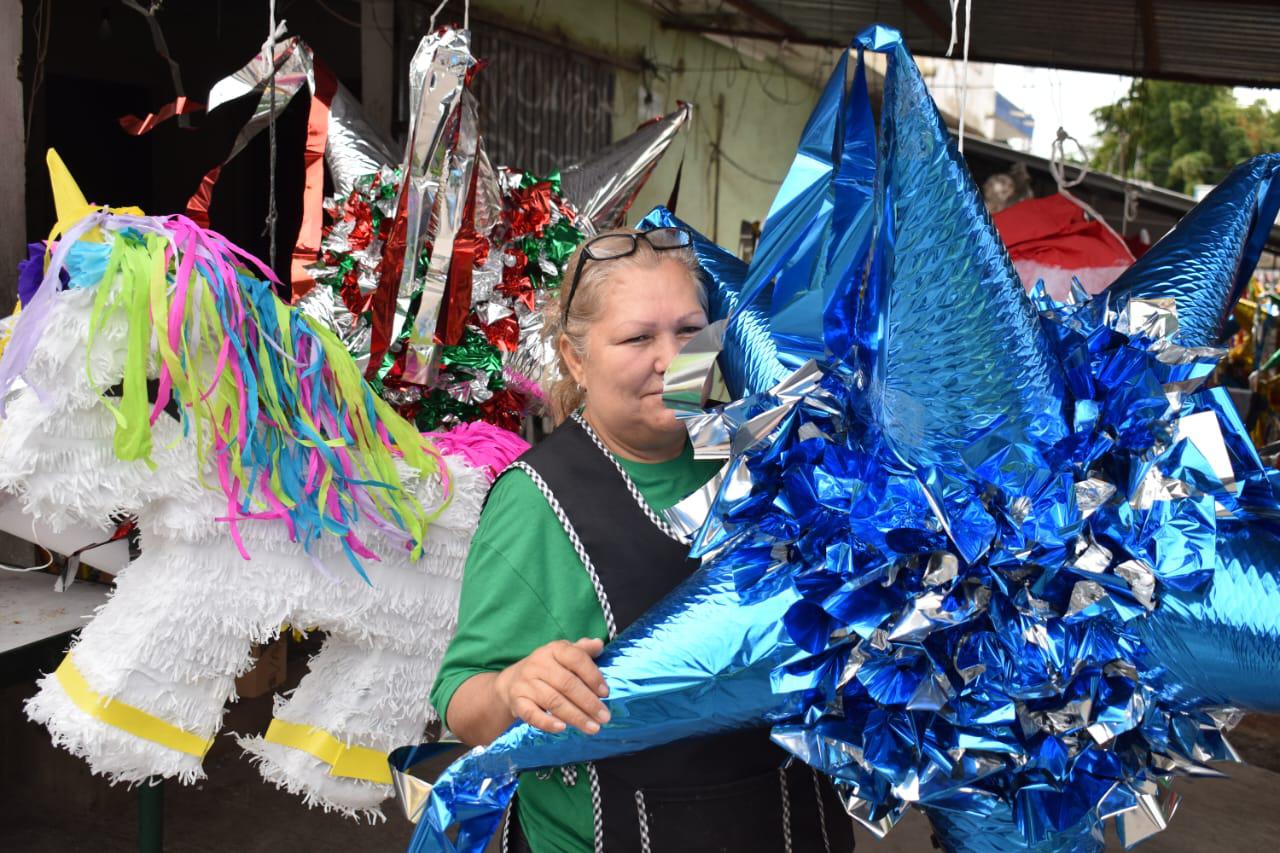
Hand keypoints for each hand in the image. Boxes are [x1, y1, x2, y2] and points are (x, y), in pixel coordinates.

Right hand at [494, 638, 609, 734]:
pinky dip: (547, 722)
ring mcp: (526, 683)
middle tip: (604, 717)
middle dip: (588, 702)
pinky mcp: (517, 701)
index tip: (606, 693)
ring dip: (575, 716)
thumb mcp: (563, 655)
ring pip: (553, 701)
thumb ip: (582, 650)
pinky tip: (562, 728)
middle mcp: (538, 664)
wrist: (512, 681)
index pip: (575, 658)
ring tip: (593, 728)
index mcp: (553, 650)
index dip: (593, 676)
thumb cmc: (547, 668)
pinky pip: (531, 714)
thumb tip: (599, 644)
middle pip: (567, 684)